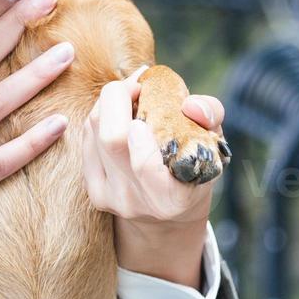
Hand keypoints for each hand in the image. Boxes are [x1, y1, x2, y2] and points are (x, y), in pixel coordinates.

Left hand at [83, 67, 224, 288]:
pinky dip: (98, 118)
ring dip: (108, 105)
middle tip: (135, 86)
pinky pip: (86, 138)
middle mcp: (137, 202)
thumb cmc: (193, 164)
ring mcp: (110, 197)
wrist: (167, 211)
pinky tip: (115, 116)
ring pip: (94, 132)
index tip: (146, 102)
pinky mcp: (93, 190)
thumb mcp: (212, 142)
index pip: (146, 167)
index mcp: (173, 198)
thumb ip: (210, 116)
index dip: (140, 134)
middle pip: (112, 139)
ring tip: (129, 98)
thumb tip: (191, 105)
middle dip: (117, 100)